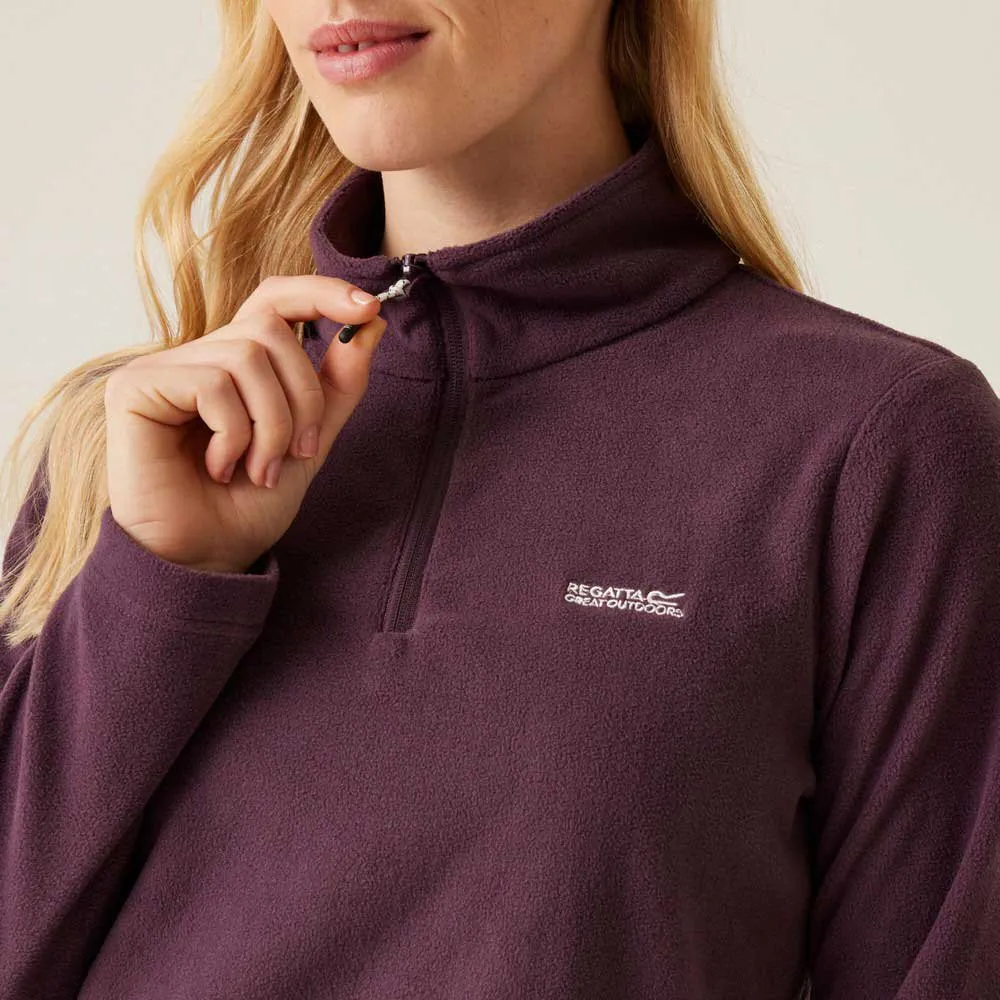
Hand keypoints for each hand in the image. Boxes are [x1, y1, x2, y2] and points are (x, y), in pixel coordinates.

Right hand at [103, 275, 385, 572]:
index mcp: (237, 365)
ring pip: (247, 357)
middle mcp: (199, 357)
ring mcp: (164, 368)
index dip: (322, 294)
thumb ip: (337, 386)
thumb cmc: (248, 506)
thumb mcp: (310, 442)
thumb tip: (371, 324)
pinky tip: (221, 469)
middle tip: (299, 452)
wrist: (206, 559)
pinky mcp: (135, 388)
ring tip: (259, 470)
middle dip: (305, 397)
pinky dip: (235, 434)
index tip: (370, 309)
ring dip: (272, 425)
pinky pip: (213, 384)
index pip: (275, 300)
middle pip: (272, 330)